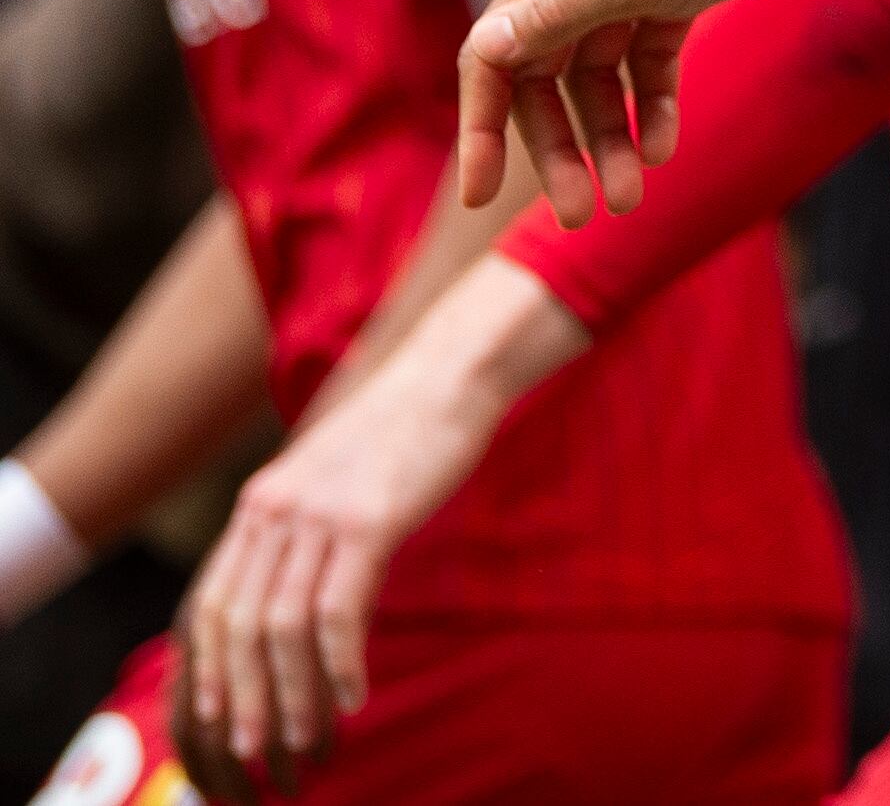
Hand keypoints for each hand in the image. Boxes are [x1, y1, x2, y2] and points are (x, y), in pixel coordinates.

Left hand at [182, 365, 484, 781]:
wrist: (450, 373)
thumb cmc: (403, 429)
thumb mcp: (331, 478)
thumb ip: (302, 529)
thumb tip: (294, 593)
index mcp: (259, 504)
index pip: (210, 602)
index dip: (208, 666)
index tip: (213, 716)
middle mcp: (273, 510)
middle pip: (238, 625)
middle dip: (242, 696)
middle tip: (253, 748)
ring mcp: (317, 515)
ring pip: (283, 628)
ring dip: (292, 693)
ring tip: (306, 735)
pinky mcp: (367, 520)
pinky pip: (338, 611)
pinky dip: (341, 663)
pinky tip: (354, 692)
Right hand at [456, 0, 877, 221]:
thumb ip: (561, 16)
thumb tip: (480, 49)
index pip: (491, 58)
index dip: (481, 128)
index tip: (477, 198)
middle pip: (546, 79)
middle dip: (559, 148)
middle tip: (577, 216)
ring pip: (600, 78)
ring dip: (611, 137)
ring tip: (631, 199)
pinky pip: (649, 62)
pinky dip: (654, 104)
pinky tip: (666, 147)